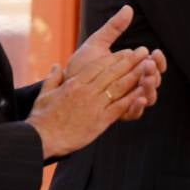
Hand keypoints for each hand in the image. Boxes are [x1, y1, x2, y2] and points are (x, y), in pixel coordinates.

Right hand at [27, 49, 160, 158]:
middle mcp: (86, 91)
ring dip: (135, 75)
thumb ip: (53, 78)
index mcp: (74, 83)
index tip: (127, 51)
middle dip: (130, 61)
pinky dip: (132, 99)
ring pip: (119, 87)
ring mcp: (94, 106)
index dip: (115, 57)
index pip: (98, 66)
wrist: (41, 138)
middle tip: (143, 51)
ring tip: (149, 66)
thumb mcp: (44, 94)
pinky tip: (144, 92)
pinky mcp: (100, 121)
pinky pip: (119, 107)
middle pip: (112, 72)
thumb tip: (56, 66)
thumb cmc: (41, 118)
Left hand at [66, 4, 165, 122]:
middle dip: (154, 73)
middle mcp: (132, 86)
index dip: (157, 60)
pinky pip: (134, 113)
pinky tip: (138, 98)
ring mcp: (126, 100)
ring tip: (146, 79)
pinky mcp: (117, 114)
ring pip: (148, 97)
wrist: (62, 87)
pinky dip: (138, 106)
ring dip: (150, 88)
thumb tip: (128, 8)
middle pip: (153, 81)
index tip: (154, 52)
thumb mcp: (97, 43)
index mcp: (131, 70)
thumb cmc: (80, 66)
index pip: (152, 65)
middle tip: (149, 65)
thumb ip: (113, 28)